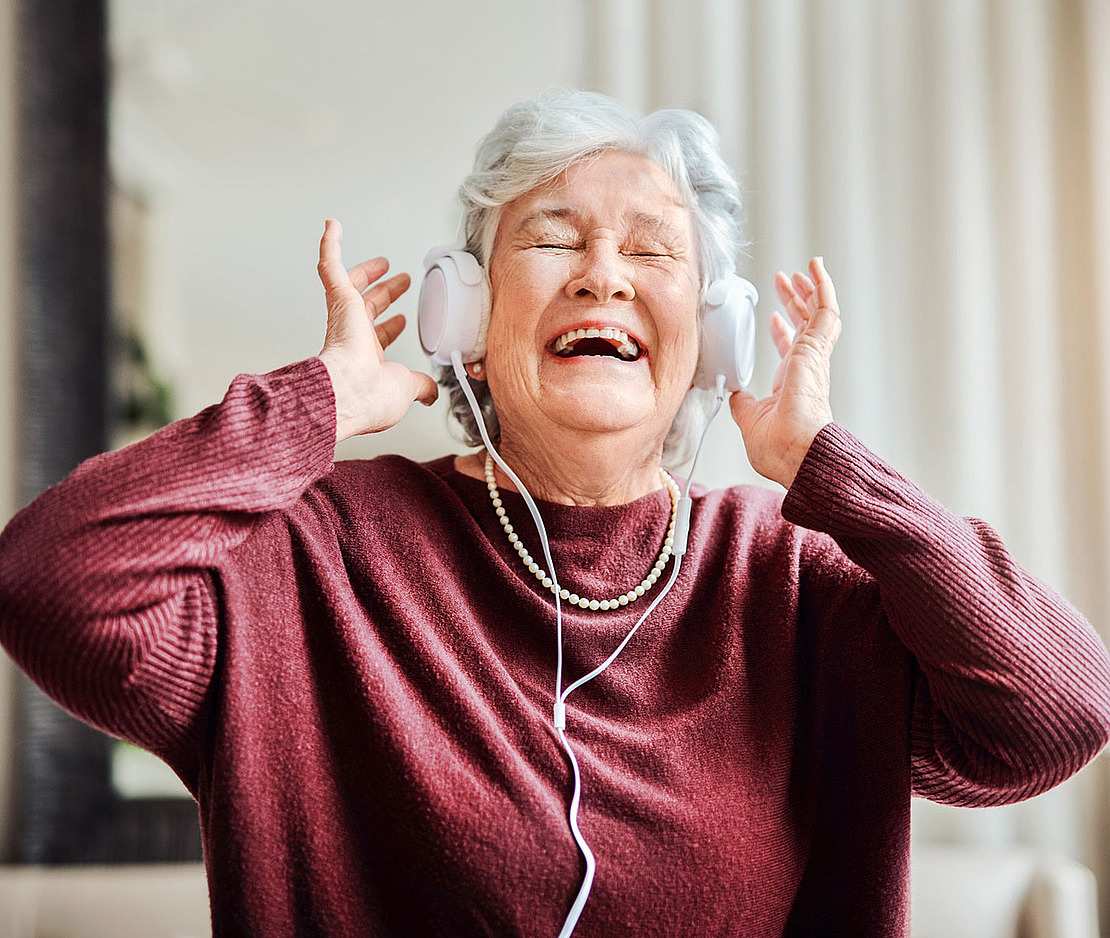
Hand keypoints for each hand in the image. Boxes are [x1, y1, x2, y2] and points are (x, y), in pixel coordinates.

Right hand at [316, 219, 437, 442]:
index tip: (402, 320)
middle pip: (368, 308)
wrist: (349, 391)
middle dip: (385, 294)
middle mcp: (352, 338)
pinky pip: (330, 266)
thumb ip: (421, 386)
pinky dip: (330, 245)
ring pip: (352, 286)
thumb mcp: (407, 389)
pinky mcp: (339, 300)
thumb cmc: (370, 396)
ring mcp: (344, 318)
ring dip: (367, 271)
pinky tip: (332, 226)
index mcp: (366, 358)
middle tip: (400, 281)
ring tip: (382, 260)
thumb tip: (431, 393)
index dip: (391, 328)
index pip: (378, 337)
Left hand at [729, 256, 840, 487]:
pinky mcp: (817, 349)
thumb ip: (742, 404)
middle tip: (784, 282)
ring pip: (818, 314)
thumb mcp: (749, 420)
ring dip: (809, 290)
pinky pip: (826, 310)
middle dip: (794, 303)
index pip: (790, 351)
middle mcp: (807, 369)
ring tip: (802, 270)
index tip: (771, 317)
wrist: (796, 452)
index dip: (781, 332)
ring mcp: (815, 359)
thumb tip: (733, 392)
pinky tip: (815, 268)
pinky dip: (822, 286)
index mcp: (792, 384)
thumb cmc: (779, 449)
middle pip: (805, 326)